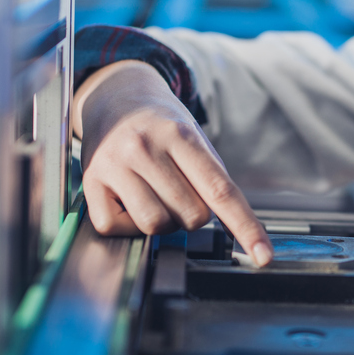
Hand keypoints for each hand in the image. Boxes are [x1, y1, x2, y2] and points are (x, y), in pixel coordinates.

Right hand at [74, 60, 273, 265]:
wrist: (116, 99)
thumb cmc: (161, 126)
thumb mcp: (193, 138)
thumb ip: (211, 179)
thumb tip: (234, 229)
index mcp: (180, 135)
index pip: (221, 190)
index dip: (245, 226)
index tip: (263, 256)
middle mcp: (144, 147)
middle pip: (190, 215)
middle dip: (192, 213)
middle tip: (178, 190)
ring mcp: (115, 165)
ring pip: (155, 225)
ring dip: (162, 221)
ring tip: (154, 195)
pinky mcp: (90, 182)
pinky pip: (117, 228)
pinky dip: (128, 225)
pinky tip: (128, 200)